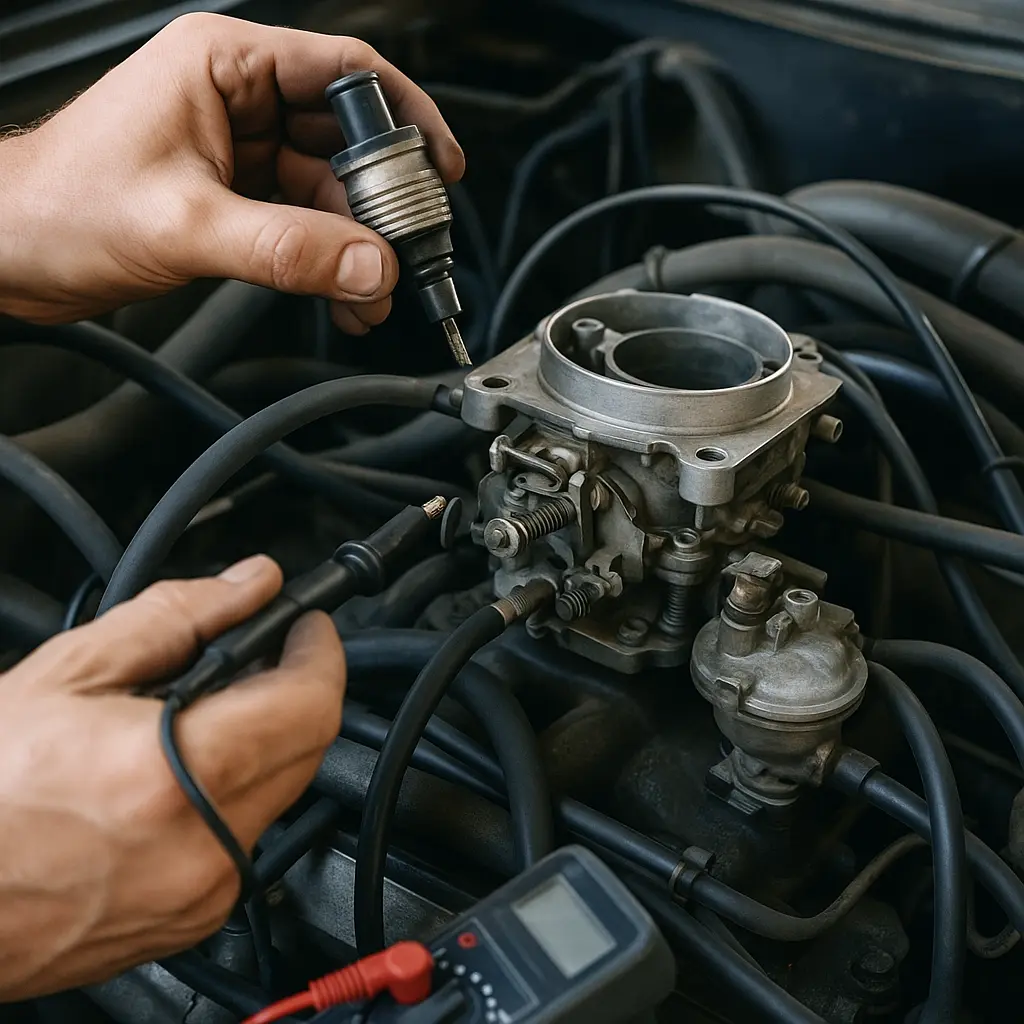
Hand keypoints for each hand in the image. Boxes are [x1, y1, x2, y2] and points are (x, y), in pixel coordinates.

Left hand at [0, 14, 463, 333]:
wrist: (10, 254)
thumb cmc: (60, 208)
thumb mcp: (186, 225)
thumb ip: (286, 248)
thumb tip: (369, 265)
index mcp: (223, 65)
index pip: (342, 69)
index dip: (404, 115)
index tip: (442, 165)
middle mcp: (235, 98)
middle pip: (343, 138)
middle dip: (381, 201)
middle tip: (410, 248)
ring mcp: (237, 148)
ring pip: (326, 189)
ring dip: (356, 243)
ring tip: (374, 293)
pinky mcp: (233, 195)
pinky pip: (302, 221)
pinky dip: (327, 259)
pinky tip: (343, 295)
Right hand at [0, 555, 344, 998]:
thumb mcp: (66, 674)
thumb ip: (174, 618)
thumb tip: (248, 586)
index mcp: (169, 777)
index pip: (308, 704)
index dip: (319, 651)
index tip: (307, 626)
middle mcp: (199, 849)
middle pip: (307, 748)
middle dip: (295, 690)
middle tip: (260, 654)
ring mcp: (200, 894)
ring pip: (281, 791)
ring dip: (264, 741)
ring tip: (201, 712)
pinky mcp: (192, 919)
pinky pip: (247, 837)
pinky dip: (232, 793)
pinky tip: (180, 771)